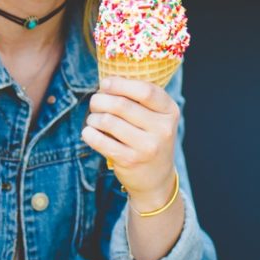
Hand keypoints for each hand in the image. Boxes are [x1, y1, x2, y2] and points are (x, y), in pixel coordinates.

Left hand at [84, 76, 180, 204]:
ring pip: (108, 121)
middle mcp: (162, 129)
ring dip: (94, 118)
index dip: (120, 84)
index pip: (146, 91)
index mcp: (170, 111)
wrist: (156, 177)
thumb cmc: (150, 138)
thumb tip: (107, 81)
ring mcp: (147, 146)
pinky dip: (89, 134)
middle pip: (122, 105)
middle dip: (100, 100)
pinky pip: (101, 141)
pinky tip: (89, 132)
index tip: (105, 83)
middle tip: (95, 102)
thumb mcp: (156, 118)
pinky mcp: (130, 160)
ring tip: (93, 119)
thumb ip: (140, 99)